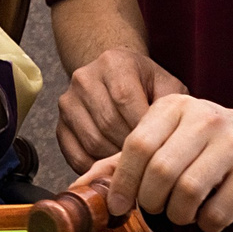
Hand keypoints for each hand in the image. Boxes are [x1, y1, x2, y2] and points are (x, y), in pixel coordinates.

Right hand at [57, 47, 187, 171]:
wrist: (113, 76)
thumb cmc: (144, 84)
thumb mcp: (166, 84)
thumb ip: (172, 105)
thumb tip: (171, 137)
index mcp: (114, 62)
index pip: (125, 100)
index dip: (143, 128)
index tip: (160, 146)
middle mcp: (85, 78)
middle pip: (108, 124)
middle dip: (132, 148)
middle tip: (150, 162)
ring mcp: (68, 102)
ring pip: (93, 142)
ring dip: (115, 159)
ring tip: (135, 166)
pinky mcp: (60, 125)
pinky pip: (75, 155)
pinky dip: (96, 167)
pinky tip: (114, 168)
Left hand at [100, 94, 232, 230]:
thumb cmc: (208, 144)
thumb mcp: (167, 138)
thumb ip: (124, 160)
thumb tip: (80, 188)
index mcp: (175, 106)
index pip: (138, 144)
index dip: (123, 180)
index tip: (117, 204)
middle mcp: (205, 119)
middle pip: (161, 171)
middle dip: (150, 200)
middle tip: (155, 208)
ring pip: (188, 193)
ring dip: (178, 214)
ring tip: (182, 211)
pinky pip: (217, 212)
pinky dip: (205, 223)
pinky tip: (208, 214)